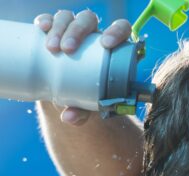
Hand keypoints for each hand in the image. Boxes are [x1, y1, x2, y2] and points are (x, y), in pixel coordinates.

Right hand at [33, 10, 131, 124]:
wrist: (71, 95)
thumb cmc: (89, 98)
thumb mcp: (89, 105)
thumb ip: (83, 112)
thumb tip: (68, 118)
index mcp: (113, 48)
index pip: (121, 29)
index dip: (116, 31)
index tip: (107, 44)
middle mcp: (94, 35)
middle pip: (89, 20)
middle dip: (77, 31)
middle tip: (67, 49)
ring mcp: (74, 31)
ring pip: (68, 18)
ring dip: (60, 28)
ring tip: (52, 48)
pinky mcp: (55, 32)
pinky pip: (50, 20)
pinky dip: (45, 21)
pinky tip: (42, 28)